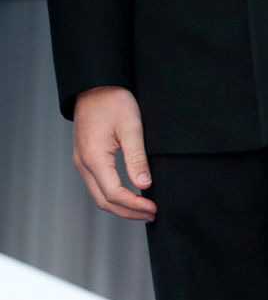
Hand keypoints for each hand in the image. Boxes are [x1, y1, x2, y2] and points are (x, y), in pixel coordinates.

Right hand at [73, 87, 156, 221]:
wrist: (95, 85)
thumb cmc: (113, 100)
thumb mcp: (131, 126)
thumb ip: (136, 157)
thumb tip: (144, 185)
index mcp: (94, 158)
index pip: (114, 193)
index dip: (135, 205)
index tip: (153, 208)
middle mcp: (84, 165)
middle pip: (104, 201)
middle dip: (128, 212)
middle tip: (151, 214)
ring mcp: (82, 162)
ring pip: (99, 195)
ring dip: (120, 205)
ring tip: (143, 208)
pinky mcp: (86, 158)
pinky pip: (97, 185)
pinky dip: (113, 194)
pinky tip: (129, 194)